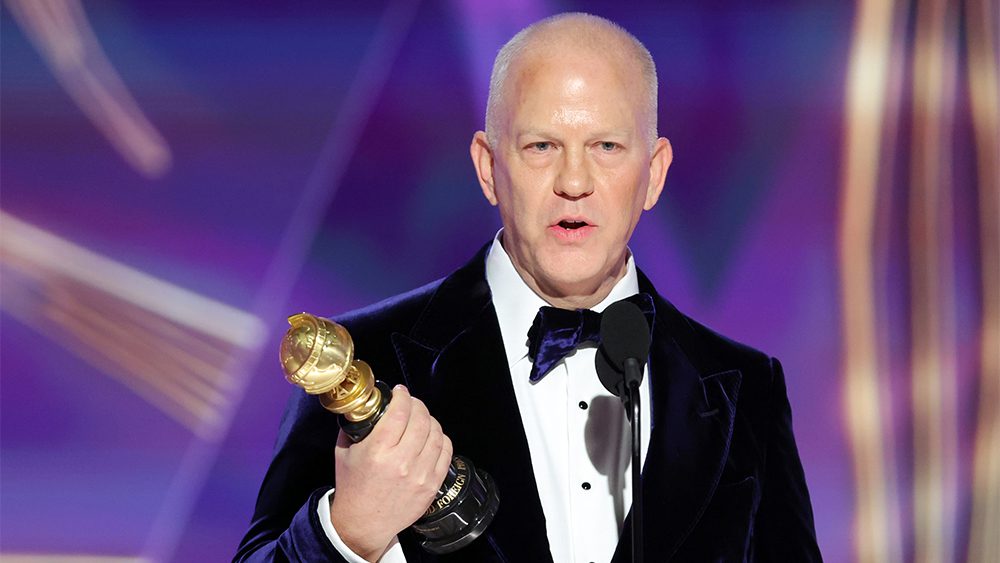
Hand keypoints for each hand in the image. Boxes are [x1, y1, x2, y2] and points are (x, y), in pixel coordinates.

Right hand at [330, 384, 452, 561]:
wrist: (363, 524)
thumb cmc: (353, 488)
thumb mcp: (344, 453)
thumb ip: (355, 426)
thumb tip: (365, 406)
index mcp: (378, 450)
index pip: (400, 411)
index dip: (403, 396)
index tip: (400, 392)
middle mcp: (402, 461)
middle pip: (421, 419)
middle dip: (417, 405)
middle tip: (410, 403)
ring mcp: (420, 474)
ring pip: (436, 433)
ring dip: (429, 420)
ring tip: (421, 419)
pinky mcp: (432, 484)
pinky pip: (446, 452)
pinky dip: (441, 439)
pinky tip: (431, 436)